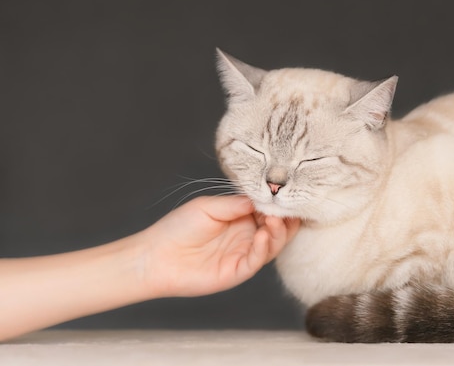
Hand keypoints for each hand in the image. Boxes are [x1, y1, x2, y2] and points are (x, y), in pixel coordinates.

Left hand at [139, 195, 299, 297]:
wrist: (155, 256)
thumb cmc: (178, 227)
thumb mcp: (208, 207)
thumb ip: (235, 203)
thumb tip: (261, 198)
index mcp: (240, 217)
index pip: (267, 209)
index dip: (276, 202)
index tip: (283, 193)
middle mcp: (246, 236)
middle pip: (277, 228)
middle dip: (285, 219)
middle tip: (286, 209)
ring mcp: (243, 254)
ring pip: (272, 245)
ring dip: (278, 233)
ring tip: (275, 220)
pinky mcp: (237, 271)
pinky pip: (257, 261)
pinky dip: (264, 249)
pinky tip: (263, 236)